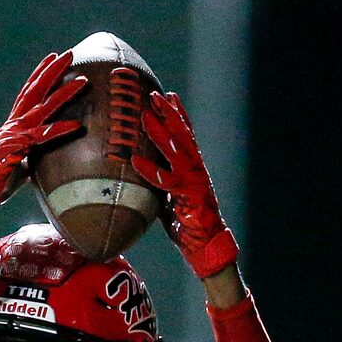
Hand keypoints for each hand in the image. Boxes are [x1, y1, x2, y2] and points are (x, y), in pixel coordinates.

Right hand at [0, 52, 86, 220]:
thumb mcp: (18, 166)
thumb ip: (31, 157)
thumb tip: (42, 160)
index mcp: (12, 126)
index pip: (26, 94)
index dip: (39, 74)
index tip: (51, 58)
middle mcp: (14, 125)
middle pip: (35, 90)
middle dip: (52, 71)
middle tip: (69, 54)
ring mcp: (16, 134)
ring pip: (43, 107)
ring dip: (64, 92)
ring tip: (83, 80)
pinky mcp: (19, 148)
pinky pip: (44, 136)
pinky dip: (61, 130)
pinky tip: (77, 125)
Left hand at [130, 91, 237, 281]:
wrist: (205, 246)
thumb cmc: (186, 223)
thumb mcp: (170, 198)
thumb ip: (161, 183)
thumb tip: (139, 177)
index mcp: (194, 167)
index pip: (186, 134)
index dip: (178, 114)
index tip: (168, 95)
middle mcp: (196, 169)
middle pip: (182, 135)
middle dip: (168, 113)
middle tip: (153, 95)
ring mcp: (194, 181)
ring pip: (176, 151)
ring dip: (160, 132)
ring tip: (145, 116)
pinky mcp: (188, 197)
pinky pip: (166, 181)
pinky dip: (150, 170)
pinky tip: (136, 161)